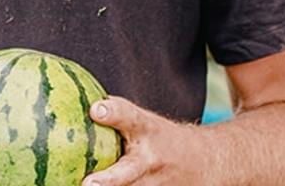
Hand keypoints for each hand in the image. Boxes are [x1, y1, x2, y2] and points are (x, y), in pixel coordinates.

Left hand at [80, 96, 206, 185]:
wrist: (204, 162)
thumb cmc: (160, 137)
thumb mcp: (144, 122)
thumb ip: (116, 115)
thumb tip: (80, 105)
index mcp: (145, 130)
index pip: (128, 116)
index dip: (112, 113)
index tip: (96, 110)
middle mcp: (149, 159)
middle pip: (127, 172)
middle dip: (108, 180)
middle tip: (88, 185)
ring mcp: (153, 184)